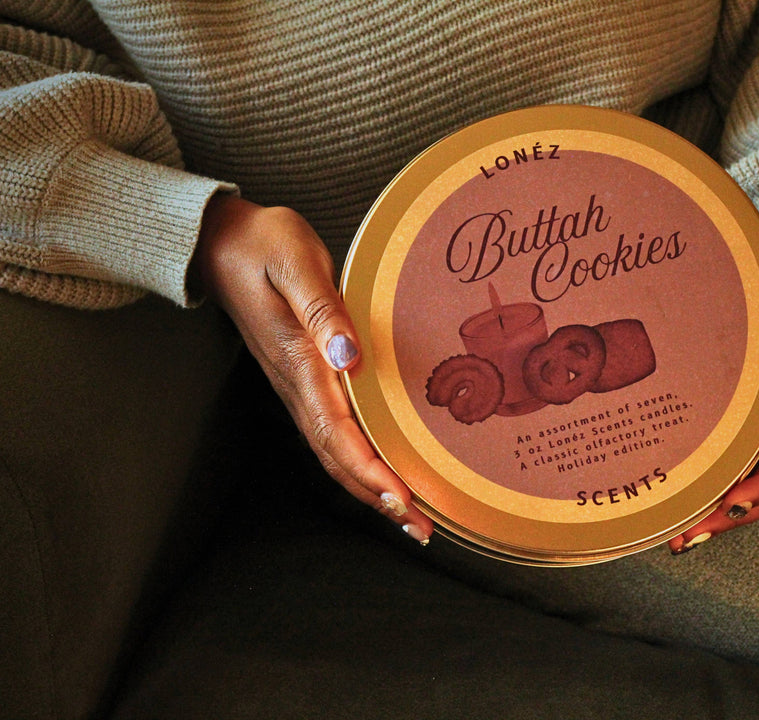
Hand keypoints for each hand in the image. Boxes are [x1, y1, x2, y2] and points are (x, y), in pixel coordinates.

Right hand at [193, 194, 433, 544]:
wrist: (220, 243)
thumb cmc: (264, 244)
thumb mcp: (295, 261)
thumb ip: (322, 310)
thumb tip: (348, 357)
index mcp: (298, 361)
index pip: (336, 431)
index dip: (371, 469)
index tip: (403, 499)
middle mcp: (295, 385)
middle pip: (338, 457)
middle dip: (379, 497)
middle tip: (422, 529)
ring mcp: (295, 388)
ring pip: (334, 453)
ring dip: (371, 489)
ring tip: (411, 517)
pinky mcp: (301, 381)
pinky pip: (332, 434)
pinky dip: (359, 463)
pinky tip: (383, 475)